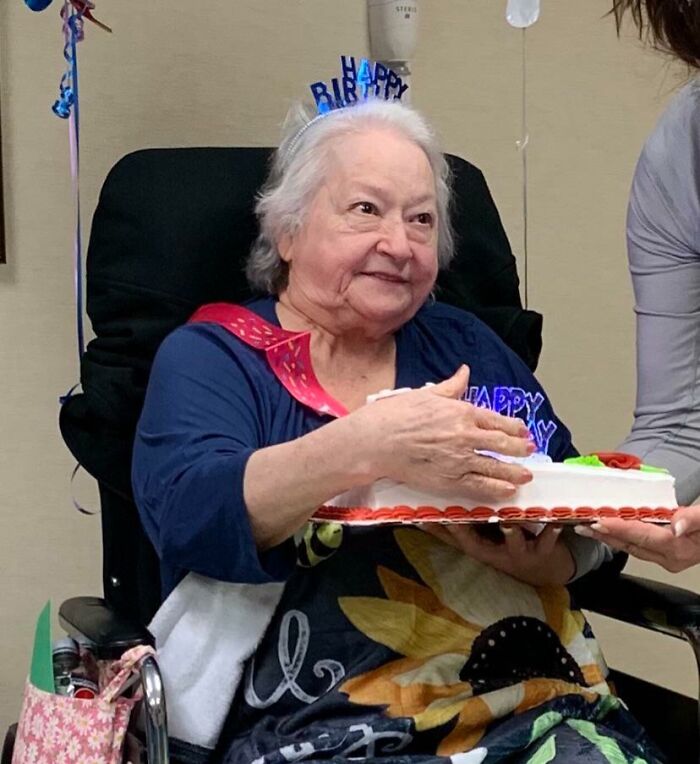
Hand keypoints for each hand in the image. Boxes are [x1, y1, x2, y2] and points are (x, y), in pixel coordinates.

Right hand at [346, 365, 534, 502]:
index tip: (522, 430)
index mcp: (461, 412)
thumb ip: (451, 386)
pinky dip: (497, 488)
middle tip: (530, 450)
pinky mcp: (449, 480)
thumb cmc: (394, 415)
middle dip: (520, 448)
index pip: (497, 420)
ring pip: (496, 467)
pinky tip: (507, 490)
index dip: (513, 427)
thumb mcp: (425, 394)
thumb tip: (464, 372)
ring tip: (526, 474)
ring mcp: (460, 460)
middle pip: (503, 444)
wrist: (374, 442)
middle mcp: (466, 436)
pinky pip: (480, 486)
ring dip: (515, 471)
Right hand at [421, 523, 574, 585]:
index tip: (430, 513)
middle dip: (469, 531)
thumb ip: (453, 532)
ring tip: (508, 520)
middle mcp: (495, 553)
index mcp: (479, 548)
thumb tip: (422, 518)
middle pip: (478, 543)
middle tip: (460, 516)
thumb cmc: (505, 548)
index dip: (443, 526)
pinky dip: (551, 531)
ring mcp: (518, 554)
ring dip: (511, 531)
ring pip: (513, 542)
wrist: (545, 570)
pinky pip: (548, 542)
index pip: (456, 537)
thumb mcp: (479, 543)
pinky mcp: (542, 552)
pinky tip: (555, 522)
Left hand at [575, 506, 699, 572]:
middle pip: (631, 545)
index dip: (620, 528)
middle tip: (580, 525)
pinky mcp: (665, 553)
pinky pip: (637, 545)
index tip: (599, 521)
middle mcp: (670, 557)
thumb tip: (675, 525)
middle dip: (604, 534)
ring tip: (586, 527)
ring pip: (631, 547)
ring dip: (608, 536)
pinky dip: (620, 535)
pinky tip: (607, 528)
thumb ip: (693, 518)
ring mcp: (666, 557)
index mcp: (679, 548)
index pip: (643, 536)